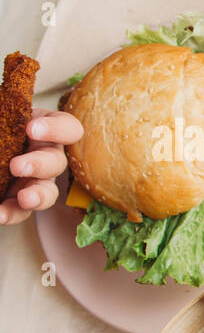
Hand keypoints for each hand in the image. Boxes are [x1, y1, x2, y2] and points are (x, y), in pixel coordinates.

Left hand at [0, 109, 81, 225]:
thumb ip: (4, 121)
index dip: (56, 129)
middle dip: (40, 165)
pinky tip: (0, 214)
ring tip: (23, 199)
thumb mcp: (3, 117)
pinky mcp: (20, 200)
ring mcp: (35, 180)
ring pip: (47, 191)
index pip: (67, 128)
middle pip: (57, 163)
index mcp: (45, 129)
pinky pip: (22, 210)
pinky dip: (12, 213)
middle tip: (17, 167)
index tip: (32, 129)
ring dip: (37, 196)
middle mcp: (46, 155)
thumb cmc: (2, 123)